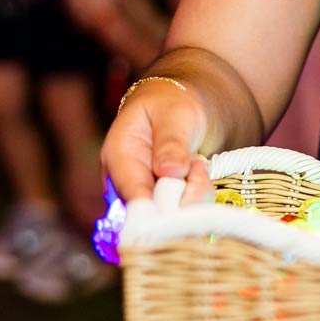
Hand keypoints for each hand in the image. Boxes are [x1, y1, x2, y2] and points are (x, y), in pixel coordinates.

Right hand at [100, 80, 212, 204]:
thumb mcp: (175, 114)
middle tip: (200, 168)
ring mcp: (138, 195)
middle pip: (149, 211)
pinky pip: (176, 212)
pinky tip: (198, 175)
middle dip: (182, 197)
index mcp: (119, 155)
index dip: (157, 206)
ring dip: (191, 195)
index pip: (132, 193)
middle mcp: (122, 182)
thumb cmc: (171, 104)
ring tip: (199, 164)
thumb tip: (169, 172)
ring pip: (165, 216)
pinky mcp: (155, 203)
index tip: (186, 201)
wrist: (178, 106)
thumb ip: (171, 142)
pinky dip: (194, 197)